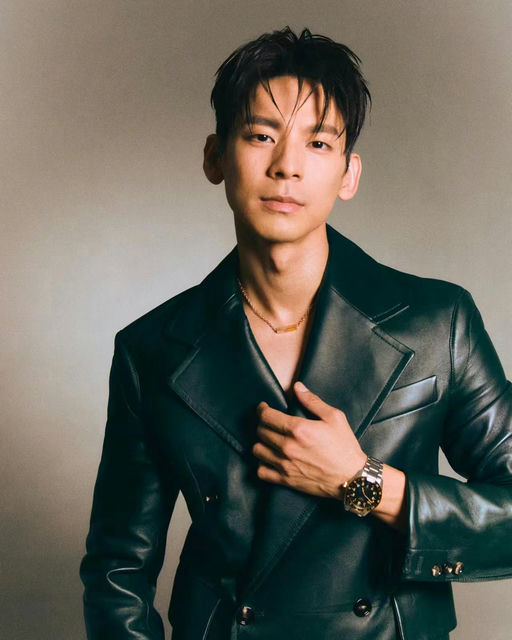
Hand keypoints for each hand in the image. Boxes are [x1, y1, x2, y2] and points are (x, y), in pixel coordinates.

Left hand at [252, 381, 366, 498]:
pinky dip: (262, 464)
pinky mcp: (286, 480)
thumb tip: (297, 387)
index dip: (262, 409)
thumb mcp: (334, 417)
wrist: (352, 477)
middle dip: (264, 424)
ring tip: (270, 440)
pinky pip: (261, 471)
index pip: (267, 416)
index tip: (263, 408)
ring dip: (262, 443)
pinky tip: (270, 459)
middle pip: (261, 431)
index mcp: (298, 429)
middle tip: (271, 423)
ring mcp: (285, 464)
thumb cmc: (345, 447)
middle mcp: (288, 446)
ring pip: (257, 450)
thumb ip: (313, 401)